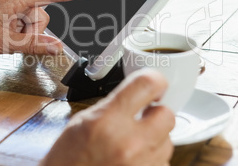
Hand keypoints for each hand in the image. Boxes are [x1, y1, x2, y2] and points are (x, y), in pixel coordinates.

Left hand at [0, 0, 97, 57]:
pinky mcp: (2, 2)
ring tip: (3, 35)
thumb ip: (36, 45)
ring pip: (31, 16)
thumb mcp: (6, 43)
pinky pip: (21, 14)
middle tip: (12, 38)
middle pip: (41, 13)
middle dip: (32, 29)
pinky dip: (17, 26)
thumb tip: (59, 47)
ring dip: (23, 30)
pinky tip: (1, 31)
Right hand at [42, 69, 174, 165]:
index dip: (155, 80)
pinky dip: (151, 159)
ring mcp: (141, 165)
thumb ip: (114, 104)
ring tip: (131, 144)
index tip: (154, 85)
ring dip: (154, 139)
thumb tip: (138, 93)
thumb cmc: (69, 158)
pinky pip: (163, 162)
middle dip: (156, 114)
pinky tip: (133, 159)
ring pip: (168, 141)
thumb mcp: (84, 120)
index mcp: (108, 121)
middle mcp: (129, 143)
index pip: (148, 84)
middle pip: (167, 115)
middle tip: (143, 118)